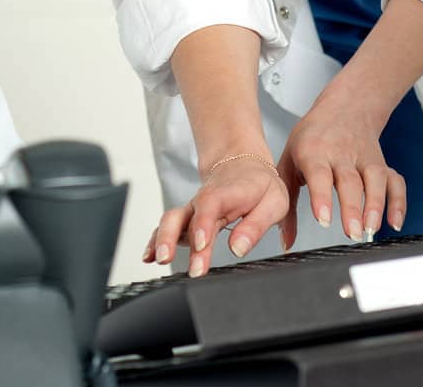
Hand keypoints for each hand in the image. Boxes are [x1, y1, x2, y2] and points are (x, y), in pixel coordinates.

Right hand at [142, 155, 288, 276]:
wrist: (243, 164)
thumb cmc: (260, 184)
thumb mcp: (273, 202)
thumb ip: (256, 226)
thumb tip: (238, 248)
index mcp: (226, 193)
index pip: (210, 206)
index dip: (203, 224)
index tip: (201, 245)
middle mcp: (204, 201)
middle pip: (182, 215)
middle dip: (172, 237)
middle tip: (169, 259)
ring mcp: (192, 209)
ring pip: (171, 220)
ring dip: (161, 239)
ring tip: (158, 259)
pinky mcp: (187, 218)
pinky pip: (168, 227)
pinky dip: (156, 240)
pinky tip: (149, 256)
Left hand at [276, 100, 406, 250]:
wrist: (344, 107)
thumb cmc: (312, 138)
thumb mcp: (289, 163)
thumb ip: (288, 204)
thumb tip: (285, 242)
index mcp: (313, 150)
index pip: (319, 173)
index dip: (321, 197)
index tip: (324, 220)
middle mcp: (341, 153)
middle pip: (350, 181)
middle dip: (352, 208)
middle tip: (353, 233)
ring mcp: (364, 157)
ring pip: (375, 179)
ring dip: (376, 205)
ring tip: (371, 229)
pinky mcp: (382, 163)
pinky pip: (395, 181)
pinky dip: (398, 201)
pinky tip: (395, 221)